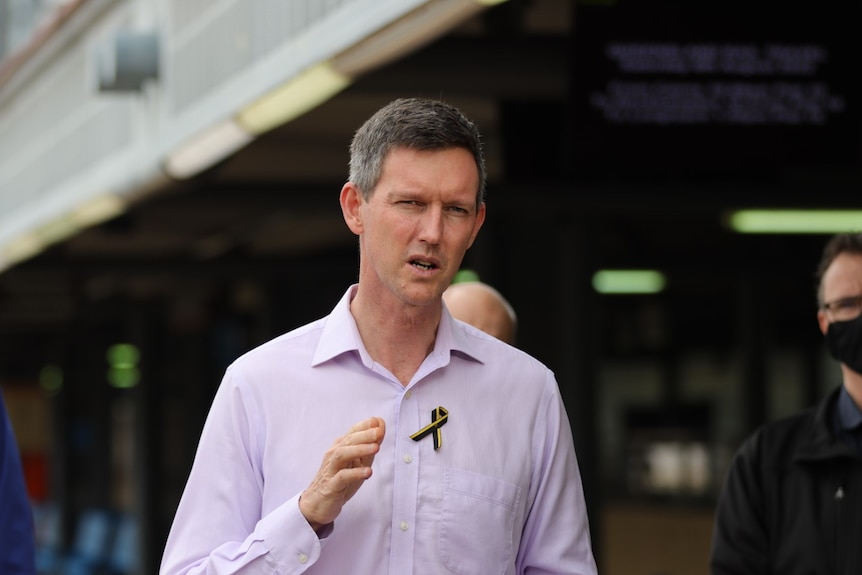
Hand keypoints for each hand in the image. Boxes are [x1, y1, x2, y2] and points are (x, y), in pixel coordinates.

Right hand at [299, 416, 385, 531]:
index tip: (379, 421)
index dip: (365, 426)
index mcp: (341, 447)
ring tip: (375, 448)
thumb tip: (380, 429)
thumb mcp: (358, 463)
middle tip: (379, 432)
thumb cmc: (339, 481)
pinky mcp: (331, 485)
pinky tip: (367, 472)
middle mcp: (334, 455)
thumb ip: (369, 447)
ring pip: (342, 454)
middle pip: (348, 441)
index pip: (353, 432)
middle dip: (365, 435)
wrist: (318, 503)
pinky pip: (342, 477)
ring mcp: (331, 469)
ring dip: (359, 450)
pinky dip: (355, 473)